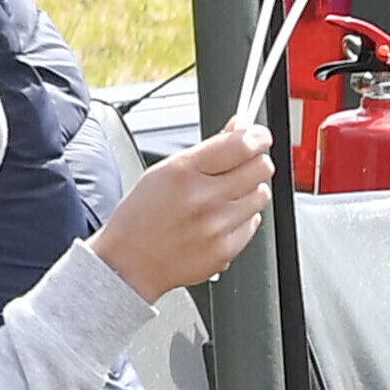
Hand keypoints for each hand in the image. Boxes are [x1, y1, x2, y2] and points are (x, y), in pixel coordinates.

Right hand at [97, 123, 275, 299]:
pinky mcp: (225, 249)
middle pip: (261, 168)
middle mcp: (203, 198)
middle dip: (254, 162)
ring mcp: (216, 226)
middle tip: (243, 167)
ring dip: (249, 192)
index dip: (258, 137)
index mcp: (185, 172)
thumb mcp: (166, 170)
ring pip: (261, 195)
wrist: (128, 262)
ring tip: (224, 198)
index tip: (260, 137)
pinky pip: (253, 223)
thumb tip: (240, 127)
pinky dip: (241, 219)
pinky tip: (218, 221)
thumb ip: (209, 148)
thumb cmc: (142, 215)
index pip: (242, 144)